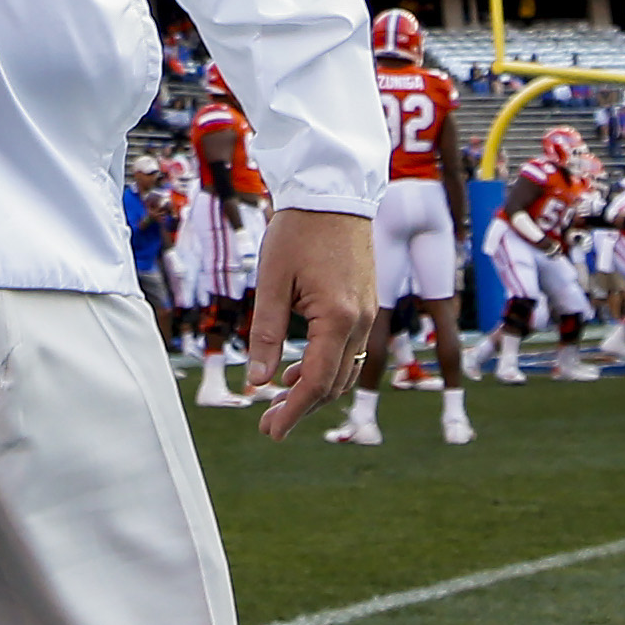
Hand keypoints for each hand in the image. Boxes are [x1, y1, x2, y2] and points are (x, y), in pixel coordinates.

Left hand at [246, 208, 377, 440]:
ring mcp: (368, 313)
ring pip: (345, 371)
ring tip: (278, 397)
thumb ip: (266, 333)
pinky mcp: (366, 304)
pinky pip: (350, 350)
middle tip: (267, 423)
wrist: (333, 192)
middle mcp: (360, 321)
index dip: (294, 412)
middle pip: (334, 384)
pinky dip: (327, 367)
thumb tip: (257, 380)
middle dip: (301, 407)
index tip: (271, 432)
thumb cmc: (298, 231)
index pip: (317, 383)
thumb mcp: (272, 282)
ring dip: (314, 389)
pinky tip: (299, 367)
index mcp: (337, 318)